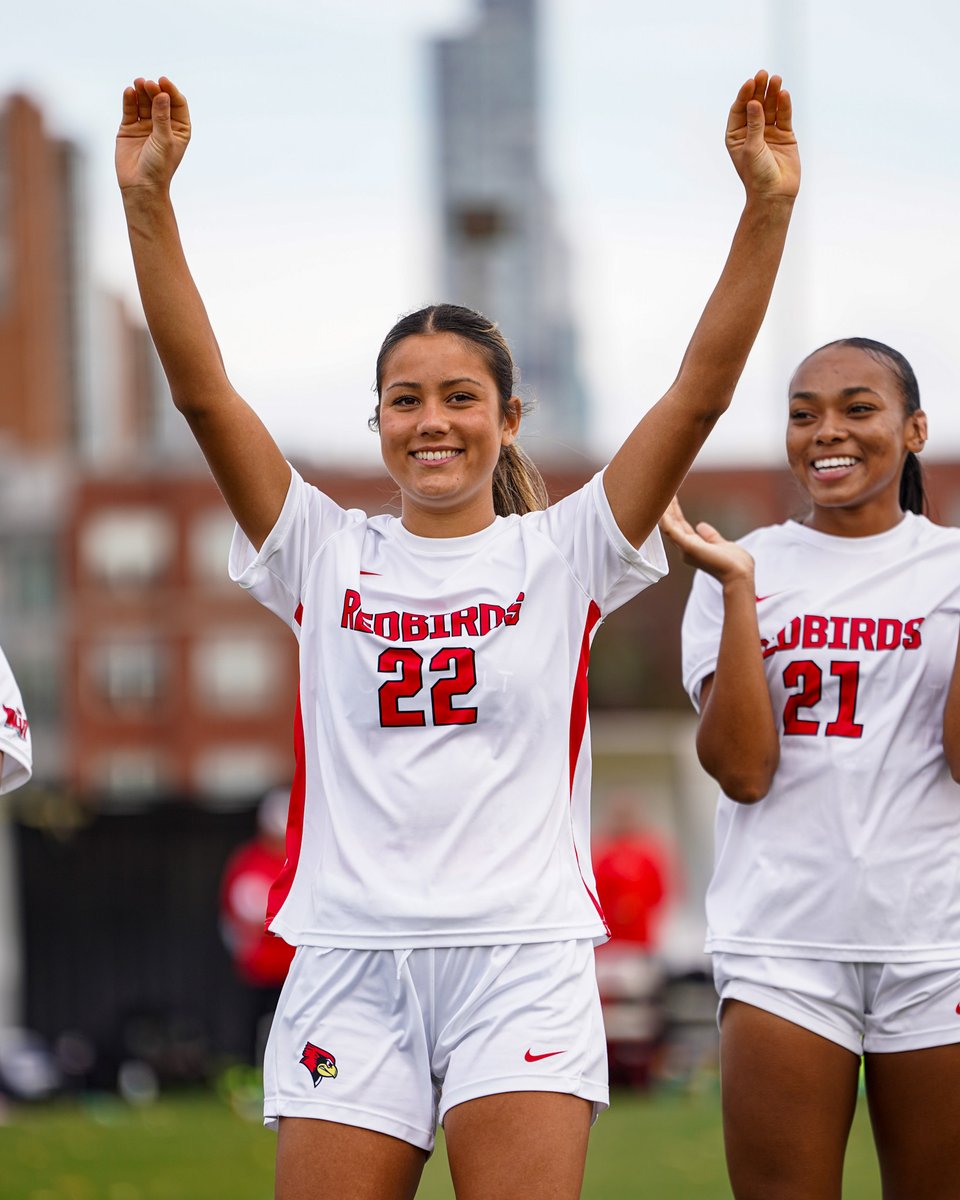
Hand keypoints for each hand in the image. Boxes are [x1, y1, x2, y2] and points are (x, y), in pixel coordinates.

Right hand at [116, 76, 190, 192]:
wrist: (140, 185)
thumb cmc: (158, 167)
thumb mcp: (164, 140)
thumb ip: (162, 117)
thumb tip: (162, 94)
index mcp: (179, 129)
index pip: (177, 104)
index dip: (171, 91)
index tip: (163, 81)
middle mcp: (162, 125)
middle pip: (159, 100)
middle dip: (154, 91)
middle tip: (148, 84)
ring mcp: (145, 126)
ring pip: (144, 103)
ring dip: (142, 92)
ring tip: (139, 83)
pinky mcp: (129, 128)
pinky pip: (130, 110)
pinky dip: (130, 100)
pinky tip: (130, 92)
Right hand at [659, 497, 754, 585]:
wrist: (739, 575)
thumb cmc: (734, 564)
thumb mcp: (721, 544)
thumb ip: (710, 536)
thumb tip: (701, 525)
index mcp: (693, 547)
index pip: (679, 526)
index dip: (675, 511)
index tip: (673, 496)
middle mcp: (685, 549)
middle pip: (672, 524)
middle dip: (667, 507)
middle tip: (664, 489)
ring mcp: (685, 548)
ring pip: (669, 526)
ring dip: (665, 510)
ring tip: (663, 493)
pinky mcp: (688, 547)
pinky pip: (671, 530)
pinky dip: (665, 519)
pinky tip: (662, 507)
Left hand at [726, 70, 798, 201]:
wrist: (774, 194)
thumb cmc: (757, 175)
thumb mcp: (752, 148)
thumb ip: (754, 125)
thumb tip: (754, 103)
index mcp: (736, 136)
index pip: (739, 110)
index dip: (744, 96)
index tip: (750, 83)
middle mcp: (752, 132)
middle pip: (755, 106)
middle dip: (759, 90)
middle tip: (763, 74)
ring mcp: (769, 133)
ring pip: (770, 108)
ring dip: (772, 94)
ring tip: (776, 79)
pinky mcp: (785, 135)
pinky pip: (784, 117)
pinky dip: (784, 106)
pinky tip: (784, 94)